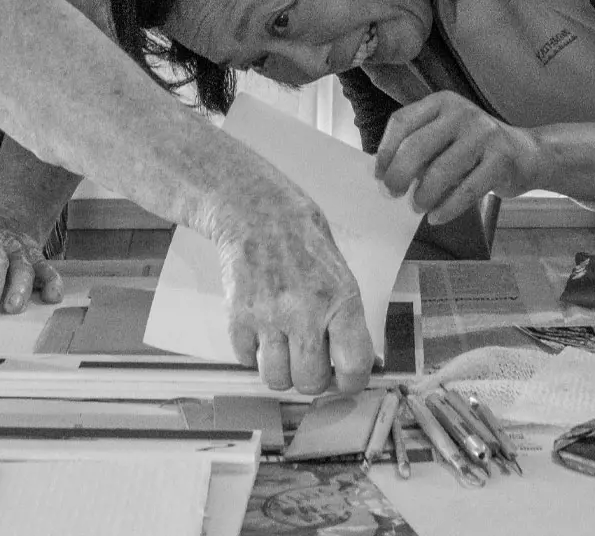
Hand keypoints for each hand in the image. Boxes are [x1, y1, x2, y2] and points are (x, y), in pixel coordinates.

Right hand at [216, 204, 371, 395]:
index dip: (351, 381)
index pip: (354, 366)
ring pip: (275, 378)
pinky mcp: (237, 316)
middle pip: (310, 382)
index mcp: (340, 300)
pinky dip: (252, 353)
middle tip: (309, 359)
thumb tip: (357, 365)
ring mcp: (268, 316)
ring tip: (282, 348)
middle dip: (311, 378)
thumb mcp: (340, 274)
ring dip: (280, 370)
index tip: (345, 378)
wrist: (257, 211)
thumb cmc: (305, 241)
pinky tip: (260, 331)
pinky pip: (246, 359)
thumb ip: (346, 320)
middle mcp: (304, 312)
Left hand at [374, 91, 542, 221]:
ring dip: (423, 195)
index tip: (379, 176)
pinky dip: (447, 208)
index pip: (402, 122)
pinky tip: (436, 218)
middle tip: (392, 195)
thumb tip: (386, 176)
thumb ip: (420, 149)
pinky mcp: (501, 159)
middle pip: (416, 145)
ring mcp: (484, 134)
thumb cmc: (474, 149)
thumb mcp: (446, 137)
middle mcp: (462, 113)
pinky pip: (467, 190)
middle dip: (398, 175)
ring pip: (440, 170)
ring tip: (417, 207)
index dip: (385, 151)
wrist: (527, 154)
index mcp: (442, 102)